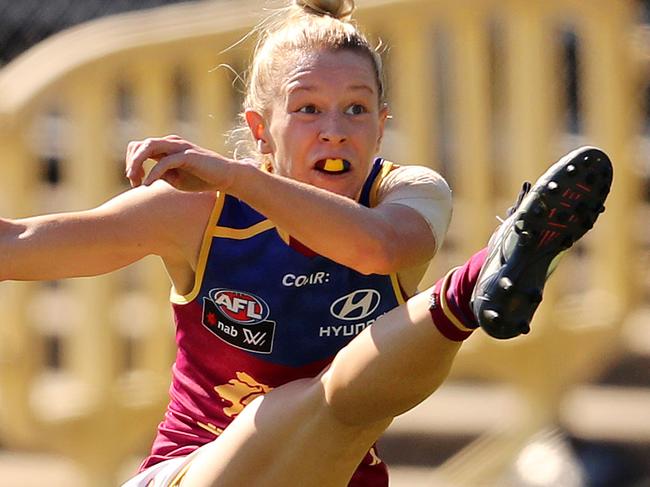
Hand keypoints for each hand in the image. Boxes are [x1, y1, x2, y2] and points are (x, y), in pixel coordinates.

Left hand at [125, 135, 241, 191]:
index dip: (132, 163)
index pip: (140, 147)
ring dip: (137, 163)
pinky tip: (148, 184)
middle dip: (132, 163)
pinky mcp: (188, 155)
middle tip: (133, 182)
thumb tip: (146, 177)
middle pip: (141, 145)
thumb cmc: (202, 178)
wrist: (226, 177)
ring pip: (150, 146)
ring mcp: (179, 147)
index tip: (135, 182)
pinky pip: (165, 161)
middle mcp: (171, 143)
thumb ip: (161, 175)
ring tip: (136, 181)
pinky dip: (153, 172)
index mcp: (167, 147)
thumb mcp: (176, 179)